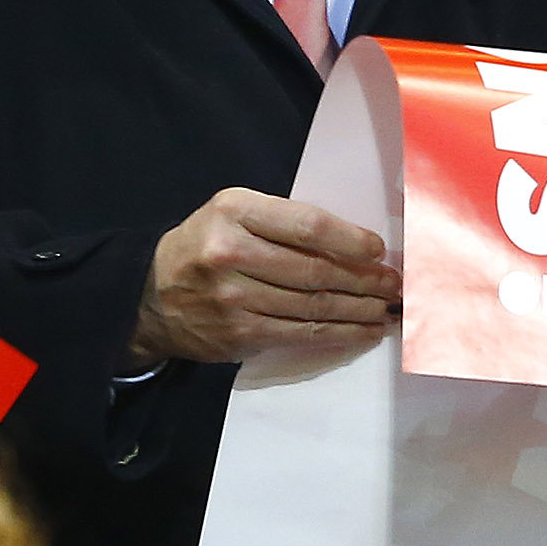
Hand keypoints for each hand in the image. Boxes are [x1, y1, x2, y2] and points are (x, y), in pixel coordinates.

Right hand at [133, 188, 396, 363]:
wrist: (152, 297)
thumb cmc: (205, 246)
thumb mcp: (231, 213)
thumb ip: (280, 222)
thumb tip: (351, 244)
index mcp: (234, 211)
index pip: (307, 226)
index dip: (350, 240)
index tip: (378, 250)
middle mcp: (231, 252)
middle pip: (315, 270)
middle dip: (364, 279)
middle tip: (394, 284)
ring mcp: (234, 297)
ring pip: (313, 306)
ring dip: (359, 310)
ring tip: (387, 308)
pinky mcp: (239, 333)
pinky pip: (301, 334)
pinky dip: (340, 334)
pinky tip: (364, 331)